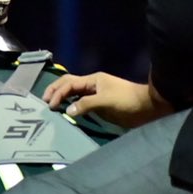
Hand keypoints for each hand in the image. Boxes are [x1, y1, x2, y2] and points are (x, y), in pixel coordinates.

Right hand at [40, 70, 171, 128]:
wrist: (148, 107)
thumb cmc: (127, 100)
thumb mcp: (106, 101)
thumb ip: (86, 104)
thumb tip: (68, 111)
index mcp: (93, 80)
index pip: (69, 84)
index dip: (57, 93)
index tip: (50, 105)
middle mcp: (92, 85)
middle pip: (68, 85)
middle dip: (55, 91)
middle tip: (44, 102)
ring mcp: (95, 95)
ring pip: (73, 94)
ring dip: (62, 98)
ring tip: (51, 107)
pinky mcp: (99, 105)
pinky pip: (80, 104)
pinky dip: (71, 106)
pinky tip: (66, 113)